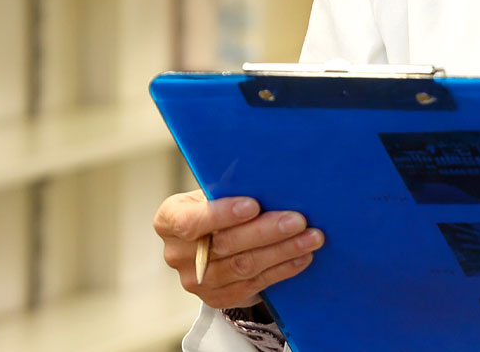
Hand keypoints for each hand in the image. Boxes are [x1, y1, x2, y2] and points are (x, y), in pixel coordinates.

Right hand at [153, 190, 324, 309]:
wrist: (210, 241)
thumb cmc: (216, 206)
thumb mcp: (212, 193)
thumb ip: (229, 189)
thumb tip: (272, 181)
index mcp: (169, 220)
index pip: (190, 220)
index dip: (222, 214)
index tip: (254, 205)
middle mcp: (176, 254)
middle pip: (224, 245)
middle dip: (266, 232)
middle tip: (298, 220)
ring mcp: (196, 281)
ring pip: (243, 266)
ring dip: (282, 251)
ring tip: (310, 238)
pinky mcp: (217, 298)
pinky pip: (254, 284)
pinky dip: (282, 269)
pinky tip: (302, 257)